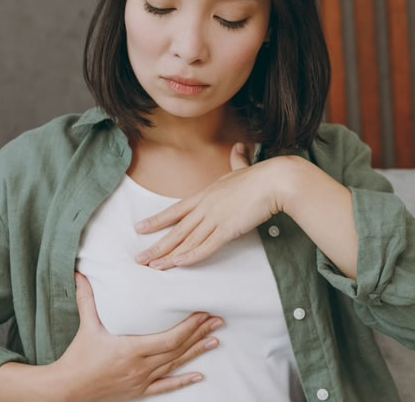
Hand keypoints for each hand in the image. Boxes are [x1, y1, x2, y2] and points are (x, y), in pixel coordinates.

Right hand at [57, 272, 223, 401]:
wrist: (68, 389)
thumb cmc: (78, 357)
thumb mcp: (86, 325)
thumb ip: (87, 298)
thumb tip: (81, 272)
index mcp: (131, 349)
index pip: (170, 337)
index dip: (189, 326)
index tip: (202, 313)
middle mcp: (141, 366)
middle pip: (178, 349)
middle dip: (199, 334)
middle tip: (217, 320)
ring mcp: (142, 380)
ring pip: (176, 365)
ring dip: (196, 352)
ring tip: (215, 340)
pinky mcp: (139, 390)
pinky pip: (166, 386)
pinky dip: (183, 381)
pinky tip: (198, 375)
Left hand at [133, 143, 286, 269]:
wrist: (274, 180)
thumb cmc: (261, 176)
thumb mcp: (243, 168)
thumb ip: (238, 161)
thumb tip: (239, 147)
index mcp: (206, 194)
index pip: (176, 210)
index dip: (157, 220)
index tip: (140, 228)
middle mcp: (206, 207)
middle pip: (177, 229)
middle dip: (157, 246)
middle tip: (140, 258)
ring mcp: (215, 218)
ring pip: (187, 241)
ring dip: (170, 256)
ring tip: (154, 267)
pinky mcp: (228, 228)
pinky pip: (207, 245)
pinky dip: (192, 256)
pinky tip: (179, 263)